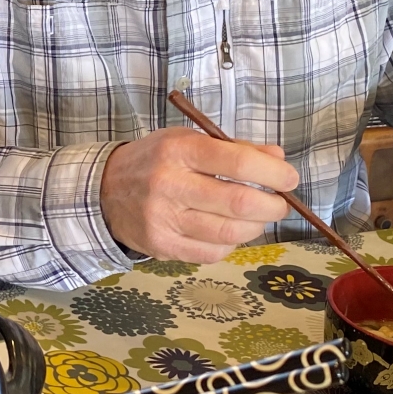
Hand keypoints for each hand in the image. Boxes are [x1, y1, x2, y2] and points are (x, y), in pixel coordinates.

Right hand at [100, 127, 298, 263]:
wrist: (104, 190)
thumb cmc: (155, 161)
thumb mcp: (187, 140)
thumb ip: (233, 148)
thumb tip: (277, 158)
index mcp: (179, 150)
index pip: (238, 161)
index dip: (273, 173)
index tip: (289, 179)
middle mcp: (169, 184)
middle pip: (239, 202)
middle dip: (272, 206)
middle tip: (279, 204)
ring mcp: (163, 219)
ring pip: (229, 232)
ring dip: (256, 227)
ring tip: (258, 218)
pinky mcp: (162, 246)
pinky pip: (212, 252)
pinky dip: (231, 243)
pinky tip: (229, 232)